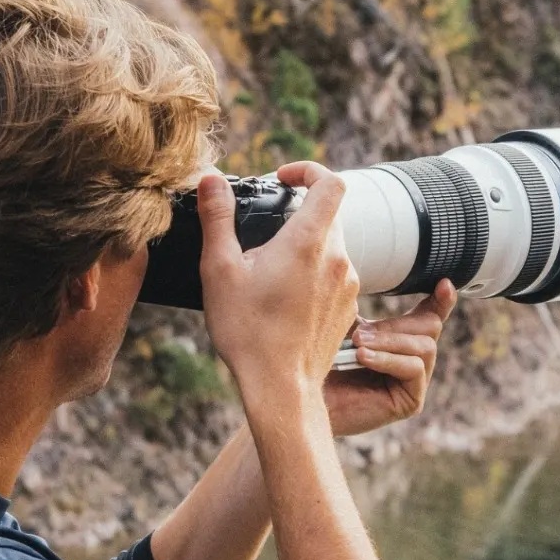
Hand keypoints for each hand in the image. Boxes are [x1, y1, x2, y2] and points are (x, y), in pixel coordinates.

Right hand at [198, 162, 357, 406]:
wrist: (281, 388)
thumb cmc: (248, 332)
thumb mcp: (220, 271)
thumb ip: (218, 219)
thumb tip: (210, 180)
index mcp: (309, 242)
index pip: (331, 183)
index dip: (309, 170)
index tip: (283, 179)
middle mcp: (337, 259)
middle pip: (329, 214)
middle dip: (298, 213)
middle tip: (264, 232)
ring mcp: (347, 285)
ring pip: (331, 247)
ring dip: (304, 247)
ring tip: (269, 272)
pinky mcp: (348, 308)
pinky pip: (334, 276)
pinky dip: (314, 275)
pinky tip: (285, 298)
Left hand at [326, 281, 457, 436]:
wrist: (304, 398)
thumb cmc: (318, 362)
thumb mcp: (343, 327)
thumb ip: (364, 310)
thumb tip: (373, 281)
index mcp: (398, 340)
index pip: (428, 317)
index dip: (440, 300)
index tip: (444, 283)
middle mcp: (411, 360)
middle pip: (430, 327)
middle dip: (395, 325)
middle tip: (359, 334)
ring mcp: (413, 383)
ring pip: (425, 347)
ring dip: (390, 342)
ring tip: (358, 345)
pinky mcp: (410, 401)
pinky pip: (414, 369)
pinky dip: (388, 360)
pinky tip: (363, 358)